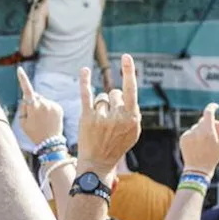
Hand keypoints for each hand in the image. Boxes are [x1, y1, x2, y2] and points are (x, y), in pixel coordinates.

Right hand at [17, 67, 63, 145]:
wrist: (50, 143)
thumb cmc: (33, 133)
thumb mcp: (22, 122)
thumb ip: (23, 107)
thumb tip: (28, 98)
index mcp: (33, 107)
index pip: (26, 89)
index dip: (22, 79)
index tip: (19, 69)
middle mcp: (44, 103)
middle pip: (35, 97)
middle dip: (33, 103)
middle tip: (34, 118)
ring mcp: (52, 105)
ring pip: (43, 101)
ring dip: (41, 107)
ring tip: (43, 121)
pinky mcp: (59, 107)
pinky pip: (50, 104)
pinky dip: (49, 110)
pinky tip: (49, 120)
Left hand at [77, 54, 140, 176]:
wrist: (98, 163)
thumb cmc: (117, 146)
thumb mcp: (133, 132)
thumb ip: (133, 113)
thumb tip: (126, 94)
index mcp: (132, 118)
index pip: (131, 90)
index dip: (129, 72)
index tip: (126, 56)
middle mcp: (117, 116)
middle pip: (114, 93)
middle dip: (112, 102)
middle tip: (109, 120)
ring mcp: (101, 117)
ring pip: (101, 98)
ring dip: (100, 107)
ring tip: (100, 124)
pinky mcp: (87, 118)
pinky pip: (86, 94)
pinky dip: (85, 81)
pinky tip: (84, 70)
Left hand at [179, 103, 218, 175]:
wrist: (198, 169)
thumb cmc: (213, 156)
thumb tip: (215, 120)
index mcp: (208, 131)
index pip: (208, 112)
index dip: (212, 107)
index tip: (215, 106)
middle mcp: (197, 131)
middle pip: (203, 120)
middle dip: (208, 125)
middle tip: (211, 137)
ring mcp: (189, 134)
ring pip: (196, 127)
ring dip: (200, 132)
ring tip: (202, 145)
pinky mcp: (183, 138)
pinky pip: (190, 132)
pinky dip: (194, 136)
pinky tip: (196, 146)